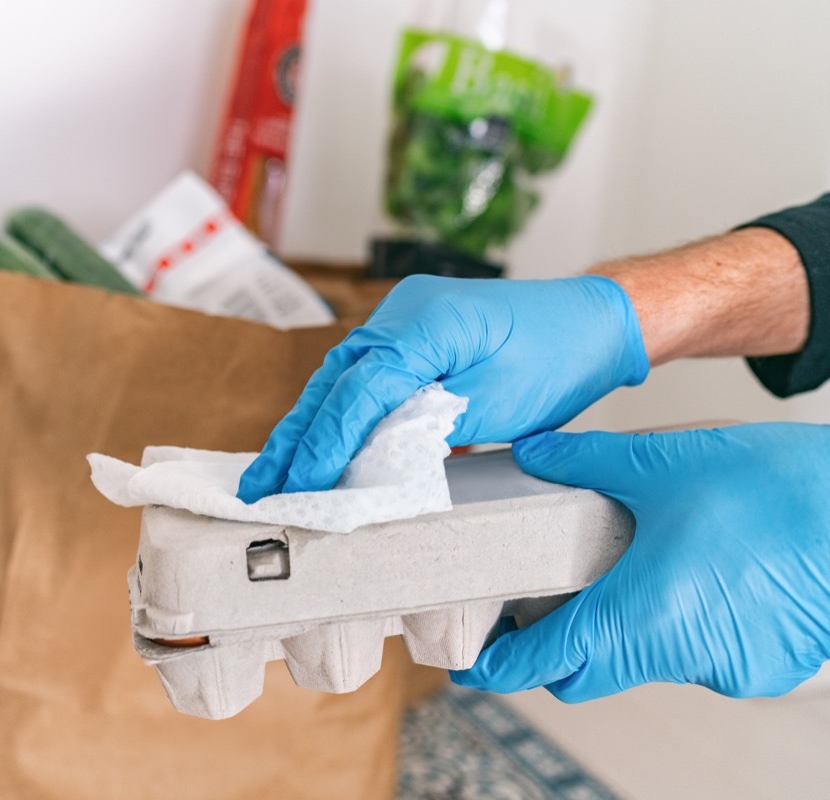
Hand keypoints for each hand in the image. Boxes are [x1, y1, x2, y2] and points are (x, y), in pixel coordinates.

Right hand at [236, 275, 647, 501]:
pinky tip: (313, 447)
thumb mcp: (495, 403)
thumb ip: (426, 425)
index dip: (325, 442)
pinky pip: (362, 380)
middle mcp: (402, 314)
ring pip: (339, 382)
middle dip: (295, 439)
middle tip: (259, 487)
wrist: (594, 323)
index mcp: (423, 322)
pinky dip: (337, 416)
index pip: (359, 391)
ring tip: (273, 474)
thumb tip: (369, 455)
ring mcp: (403, 321)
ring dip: (307, 429)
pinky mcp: (410, 338)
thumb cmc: (557, 359)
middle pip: (333, 383)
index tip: (299, 485)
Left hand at [452, 424, 829, 700]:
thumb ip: (584, 461)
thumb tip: (535, 452)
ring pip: (645, 662)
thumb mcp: (662, 462)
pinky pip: (699, 655)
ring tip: (625, 571)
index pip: (544, 664)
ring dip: (624, 628)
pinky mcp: (763, 666)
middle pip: (588, 673)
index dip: (498, 666)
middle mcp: (679, 657)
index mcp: (638, 617)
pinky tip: (690, 579)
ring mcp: (726, 669)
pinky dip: (680, 626)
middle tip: (538, 604)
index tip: (469, 664)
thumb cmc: (780, 492)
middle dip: (556, 648)